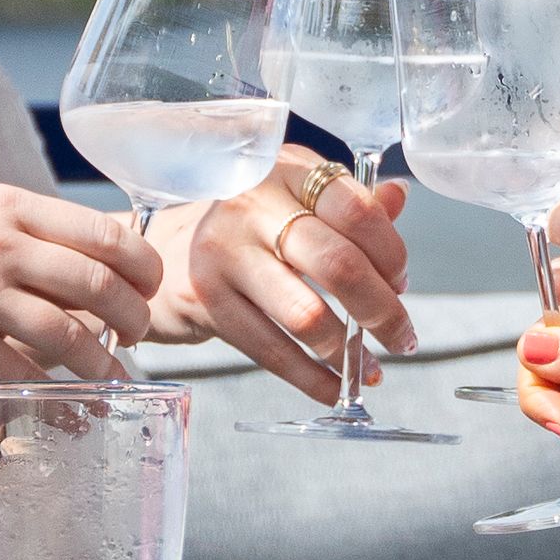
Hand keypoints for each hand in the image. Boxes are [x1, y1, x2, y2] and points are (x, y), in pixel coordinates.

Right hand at [0, 186, 150, 385]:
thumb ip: (23, 234)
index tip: (149, 288)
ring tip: (111, 375)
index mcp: (4, 205)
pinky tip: (68, 400)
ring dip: (103, 363)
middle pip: (98, 283)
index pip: (103, 232)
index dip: (141, 266)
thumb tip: (94, 265)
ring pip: (71, 335)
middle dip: (134, 317)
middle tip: (138, 336)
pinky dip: (56, 393)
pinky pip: (26, 374)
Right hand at [159, 159, 413, 405]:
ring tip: (368, 368)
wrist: (158, 248)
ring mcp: (224, 253)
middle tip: (401, 337)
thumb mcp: (292, 197)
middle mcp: (252, 206)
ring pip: (307, 315)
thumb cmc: (242, 225)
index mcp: (286, 172)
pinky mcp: (206, 298)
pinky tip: (333, 387)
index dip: (392, 254)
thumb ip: (346, 201)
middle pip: (338, 264)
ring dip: (348, 353)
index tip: (400, 283)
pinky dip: (310, 378)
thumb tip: (399, 198)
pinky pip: (272, 350)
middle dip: (382, 311)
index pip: (356, 210)